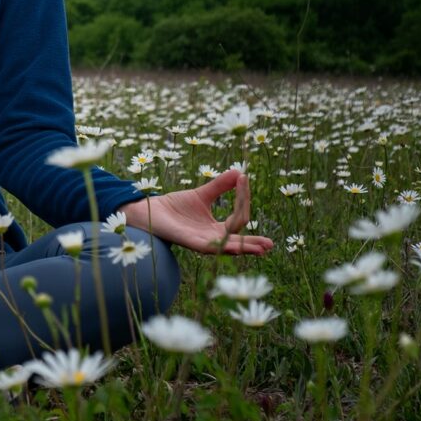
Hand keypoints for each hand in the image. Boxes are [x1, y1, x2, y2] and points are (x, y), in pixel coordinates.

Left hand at [116, 168, 271, 255]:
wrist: (150, 210)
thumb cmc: (175, 206)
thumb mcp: (202, 194)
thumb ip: (220, 186)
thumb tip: (240, 171)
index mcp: (217, 228)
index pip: (239, 218)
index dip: (243, 198)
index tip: (244, 178)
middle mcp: (211, 237)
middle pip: (237, 240)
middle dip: (253, 242)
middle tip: (270, 244)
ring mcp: (200, 241)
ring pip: (225, 246)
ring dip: (242, 247)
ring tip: (259, 249)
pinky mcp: (187, 242)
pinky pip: (206, 246)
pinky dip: (219, 246)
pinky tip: (231, 247)